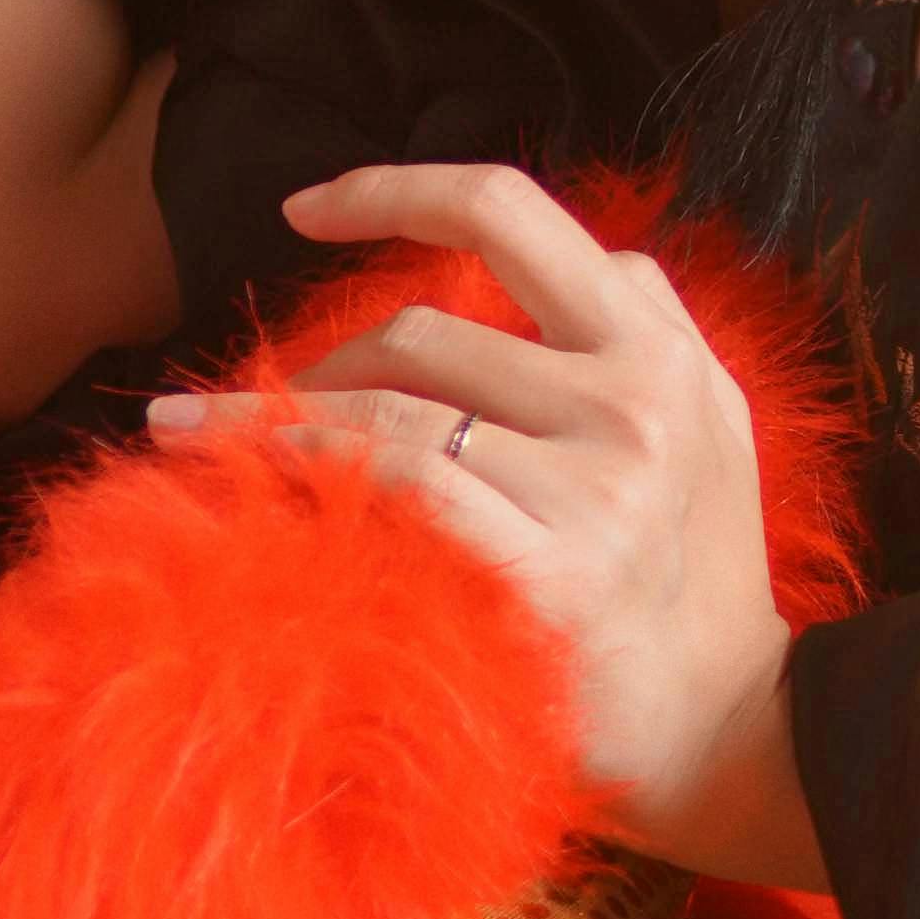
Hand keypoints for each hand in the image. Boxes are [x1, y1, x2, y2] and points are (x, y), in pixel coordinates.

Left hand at [154, 166, 822, 878]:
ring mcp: (592, 486)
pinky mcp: (545, 568)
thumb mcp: (712, 430)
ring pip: (393, 402)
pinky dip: (310, 464)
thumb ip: (648, 332)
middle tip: (270, 406)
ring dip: (271, 413)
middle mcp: (631, 402)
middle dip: (326, 358)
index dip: (394, 189)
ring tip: (189, 429)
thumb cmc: (701, 583)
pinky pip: (398, 480)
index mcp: (660, 352)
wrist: (730, 729)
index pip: (511, 214)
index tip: (305, 206)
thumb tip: (568, 261)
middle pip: (426, 328)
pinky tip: (249, 474)